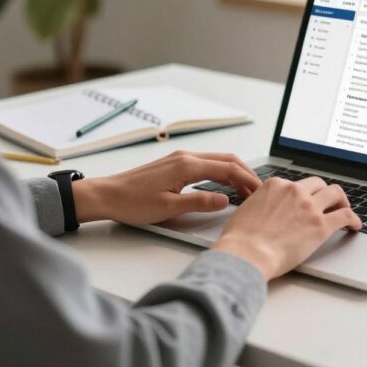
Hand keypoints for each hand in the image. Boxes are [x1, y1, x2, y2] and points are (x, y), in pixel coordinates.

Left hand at [71, 150, 260, 226]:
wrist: (107, 195)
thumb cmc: (132, 203)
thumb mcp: (168, 208)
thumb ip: (199, 203)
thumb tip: (225, 200)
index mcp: (187, 166)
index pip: (228, 169)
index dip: (247, 181)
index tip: (259, 193)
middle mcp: (186, 157)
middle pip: (227, 159)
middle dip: (246, 174)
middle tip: (258, 192)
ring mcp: (180, 158)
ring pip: (217, 160)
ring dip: (234, 172)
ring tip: (245, 190)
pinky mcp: (174, 164)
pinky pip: (206, 163)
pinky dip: (221, 172)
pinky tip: (223, 185)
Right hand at [211, 176, 361, 279]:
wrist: (246, 253)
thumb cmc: (240, 239)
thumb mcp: (247, 209)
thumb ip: (262, 204)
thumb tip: (267, 211)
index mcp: (276, 185)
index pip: (297, 183)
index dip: (304, 193)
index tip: (307, 200)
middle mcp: (294, 191)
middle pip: (318, 184)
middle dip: (324, 193)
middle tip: (329, 203)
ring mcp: (309, 207)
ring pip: (335, 194)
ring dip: (342, 201)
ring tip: (345, 210)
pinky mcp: (321, 225)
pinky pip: (345, 216)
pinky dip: (353, 219)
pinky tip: (355, 226)